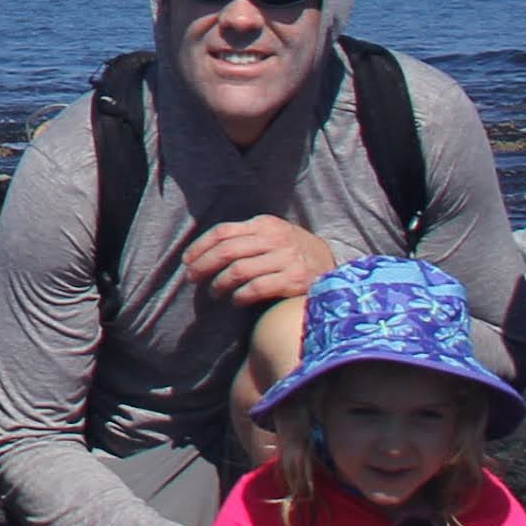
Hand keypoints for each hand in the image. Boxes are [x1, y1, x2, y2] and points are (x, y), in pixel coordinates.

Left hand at [183, 216, 339, 306]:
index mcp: (266, 224)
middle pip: (226, 251)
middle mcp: (276, 239)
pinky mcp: (295, 281)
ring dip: (219, 284)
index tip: (187, 261)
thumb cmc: (297, 256)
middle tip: (192, 279)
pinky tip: (236, 301)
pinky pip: (256, 288)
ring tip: (214, 293)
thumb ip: (248, 238)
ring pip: (238, 271)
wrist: (338, 273)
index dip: (200, 247)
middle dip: (202, 266)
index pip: (223, 232)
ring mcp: (287, 259)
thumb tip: (207, 251)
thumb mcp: (276, 237)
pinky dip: (240, 296)